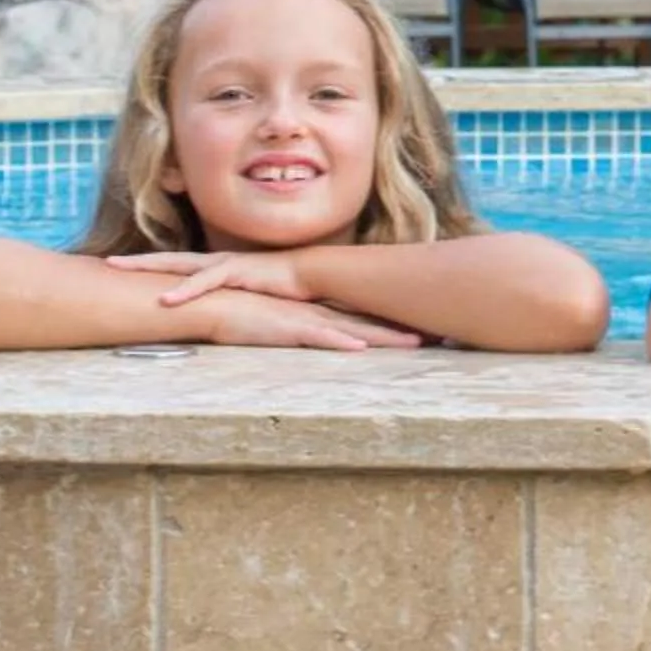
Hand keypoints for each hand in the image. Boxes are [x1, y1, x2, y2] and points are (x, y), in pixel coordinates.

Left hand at [108, 249, 316, 305]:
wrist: (308, 274)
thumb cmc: (278, 286)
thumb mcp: (245, 295)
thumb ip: (225, 300)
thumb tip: (210, 314)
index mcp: (214, 267)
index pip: (174, 266)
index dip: (147, 267)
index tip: (121, 268)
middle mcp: (214, 262)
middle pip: (167, 259)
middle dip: (137, 262)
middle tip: (107, 262)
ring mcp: (223, 265)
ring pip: (178, 265)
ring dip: (149, 268)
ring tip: (122, 270)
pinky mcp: (236, 273)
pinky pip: (205, 282)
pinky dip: (184, 291)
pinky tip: (165, 299)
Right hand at [193, 288, 424, 349]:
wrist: (212, 301)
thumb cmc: (241, 315)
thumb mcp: (277, 326)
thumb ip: (300, 332)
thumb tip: (323, 343)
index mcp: (319, 315)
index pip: (363, 321)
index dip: (393, 326)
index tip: (424, 332)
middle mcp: (319, 315)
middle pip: (369, 324)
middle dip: (403, 331)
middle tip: (438, 338)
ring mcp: (306, 320)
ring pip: (353, 331)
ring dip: (384, 338)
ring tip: (416, 344)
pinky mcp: (287, 328)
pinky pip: (318, 336)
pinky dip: (339, 342)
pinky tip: (360, 348)